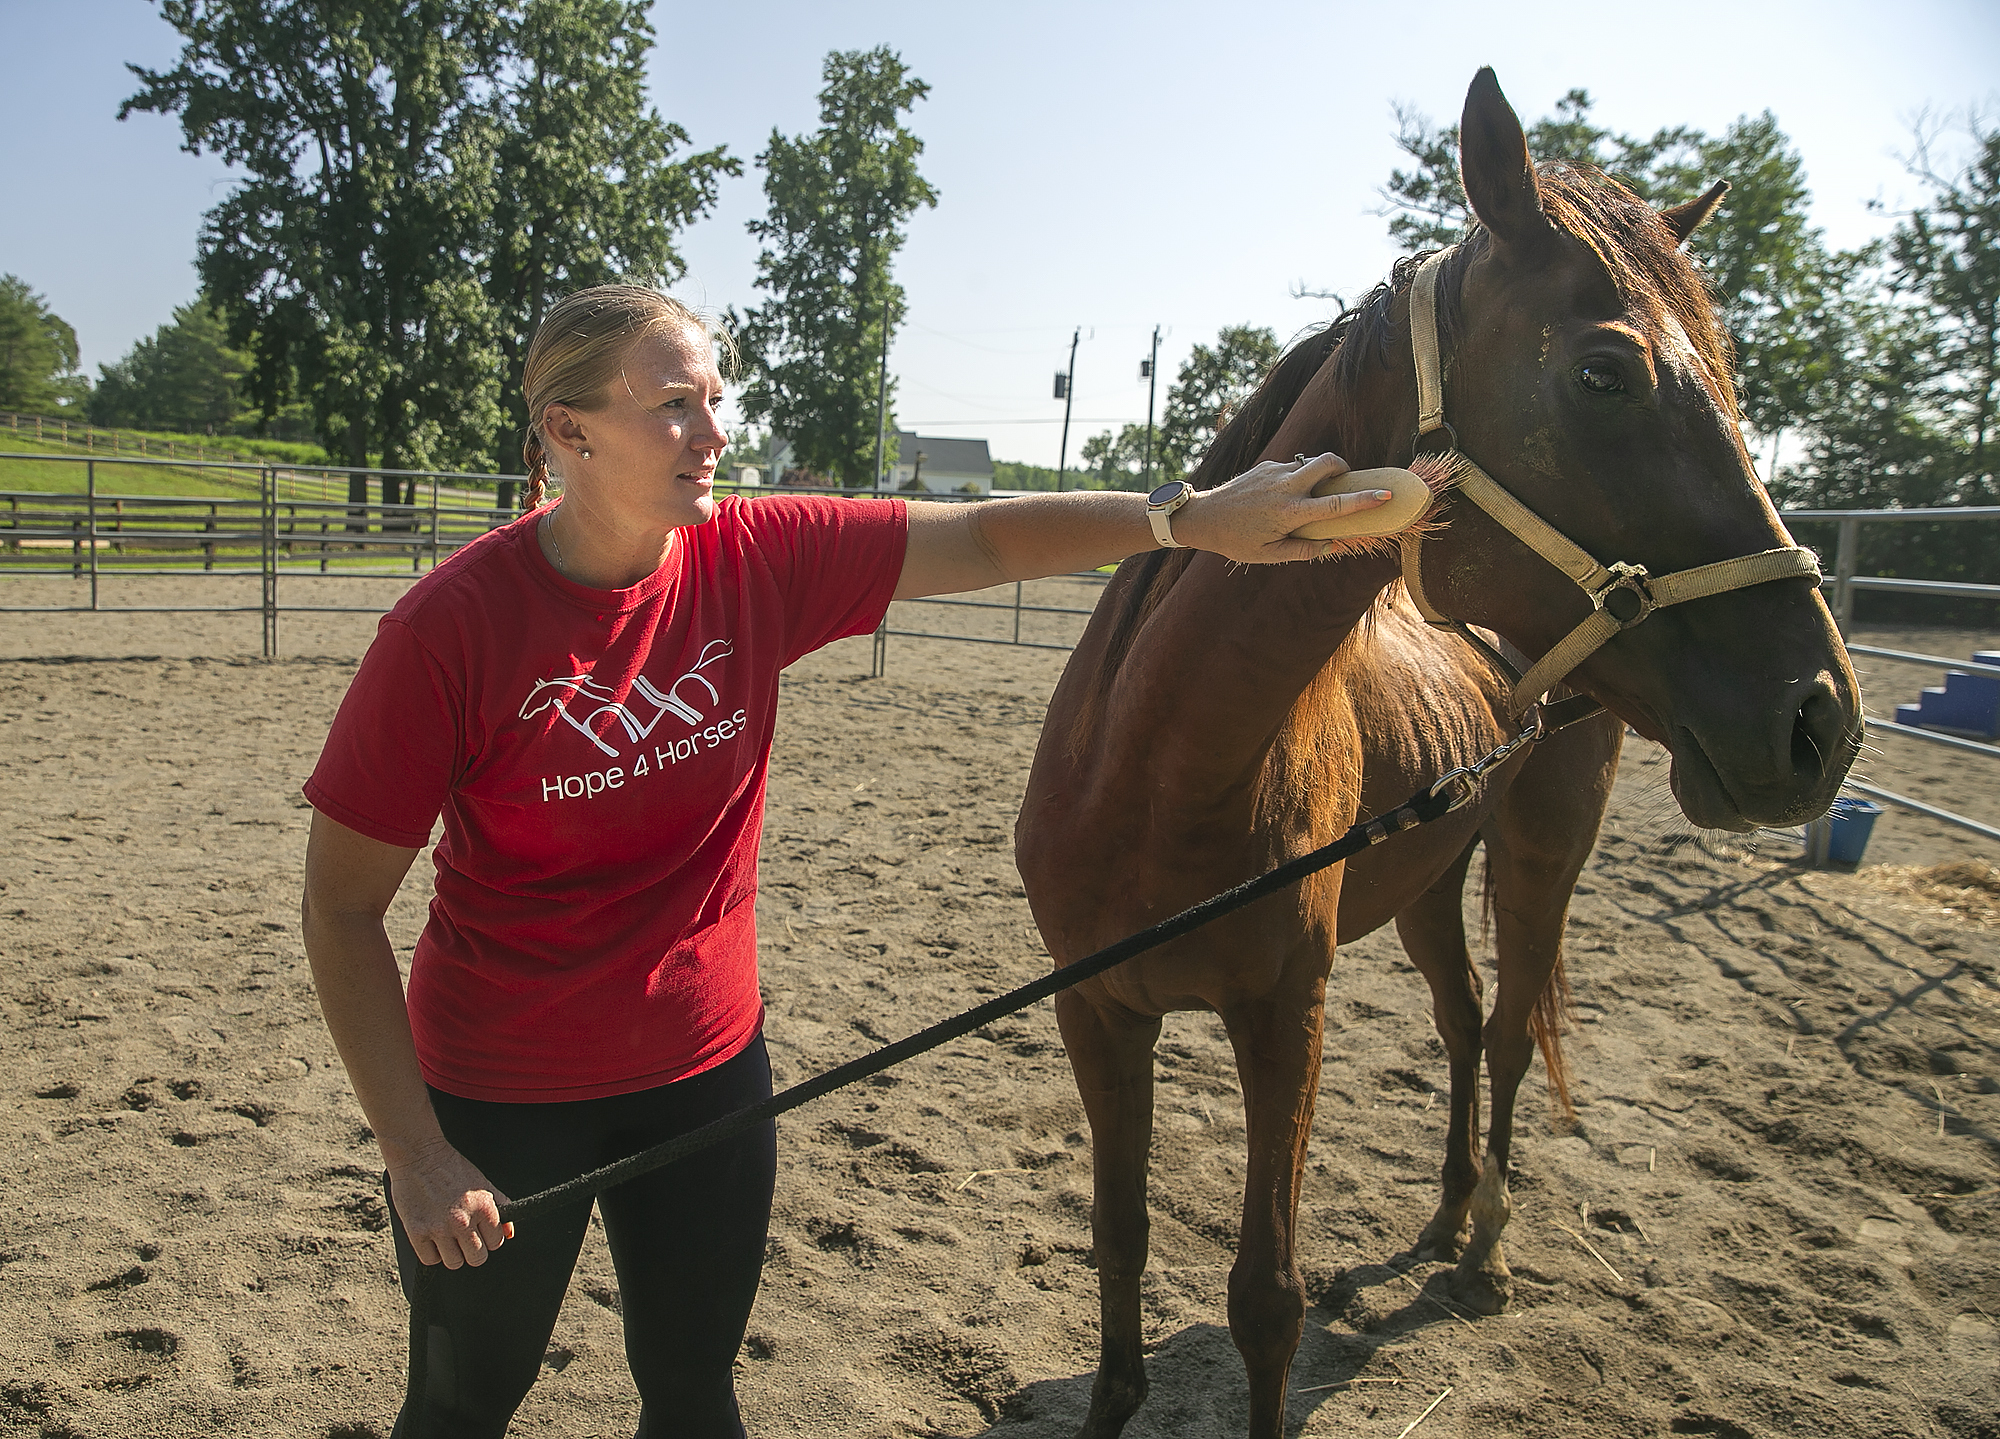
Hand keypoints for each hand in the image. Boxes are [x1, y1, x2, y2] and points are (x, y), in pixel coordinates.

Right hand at [387, 1138, 514, 1267]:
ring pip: (454, 1263)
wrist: (420, 1156)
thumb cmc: (453, 1168)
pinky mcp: (417, 1232)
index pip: (496, 1243)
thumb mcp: (484, 1184)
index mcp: (483, 1208)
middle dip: (473, 1250)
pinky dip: (432, 1253)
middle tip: (464, 1238)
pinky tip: (432, 1238)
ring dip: (452, 1254)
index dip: (489, 1239)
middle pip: (477, 1258)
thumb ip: (501, 1208)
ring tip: (448, 1238)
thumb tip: (509, 1234)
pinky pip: (430, 1260)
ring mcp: (439, 1228)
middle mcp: (463, 1221)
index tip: (480, 1232)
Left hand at [1171, 453, 1391, 563]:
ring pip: (1311, 462)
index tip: (1385, 495)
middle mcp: (1286, 487)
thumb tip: (1331, 546)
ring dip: (1319, 473)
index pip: (1336, 504)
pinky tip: (1283, 495)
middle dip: (1344, 466)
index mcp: (1290, 512)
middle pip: (1328, 462)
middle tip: (1346, 479)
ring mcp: (1275, 472)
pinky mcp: (1266, 465)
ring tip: (1310, 493)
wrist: (1203, 516)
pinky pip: (1292, 466)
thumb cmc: (1236, 540)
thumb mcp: (1269, 555)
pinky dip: (1298, 476)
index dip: (1363, 499)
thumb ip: (1302, 550)